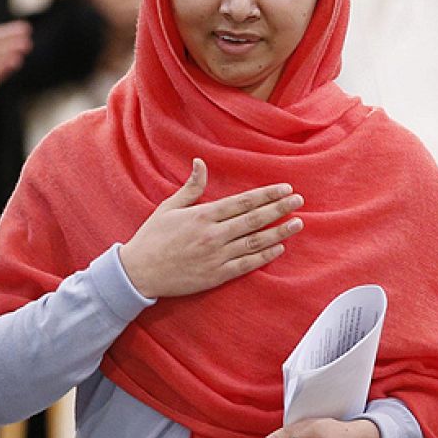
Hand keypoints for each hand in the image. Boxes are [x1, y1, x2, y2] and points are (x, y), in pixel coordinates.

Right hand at [119, 159, 303, 298]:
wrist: (138, 273)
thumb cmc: (153, 237)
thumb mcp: (169, 207)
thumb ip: (191, 187)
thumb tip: (201, 162)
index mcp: (203, 216)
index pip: (243, 202)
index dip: (266, 194)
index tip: (285, 189)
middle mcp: (213, 235)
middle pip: (254, 219)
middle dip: (279, 209)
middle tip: (299, 201)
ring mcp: (216, 256)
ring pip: (255, 242)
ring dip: (279, 232)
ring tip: (297, 223)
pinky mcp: (216, 275)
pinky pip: (246, 264)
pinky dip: (264, 256)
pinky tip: (279, 248)